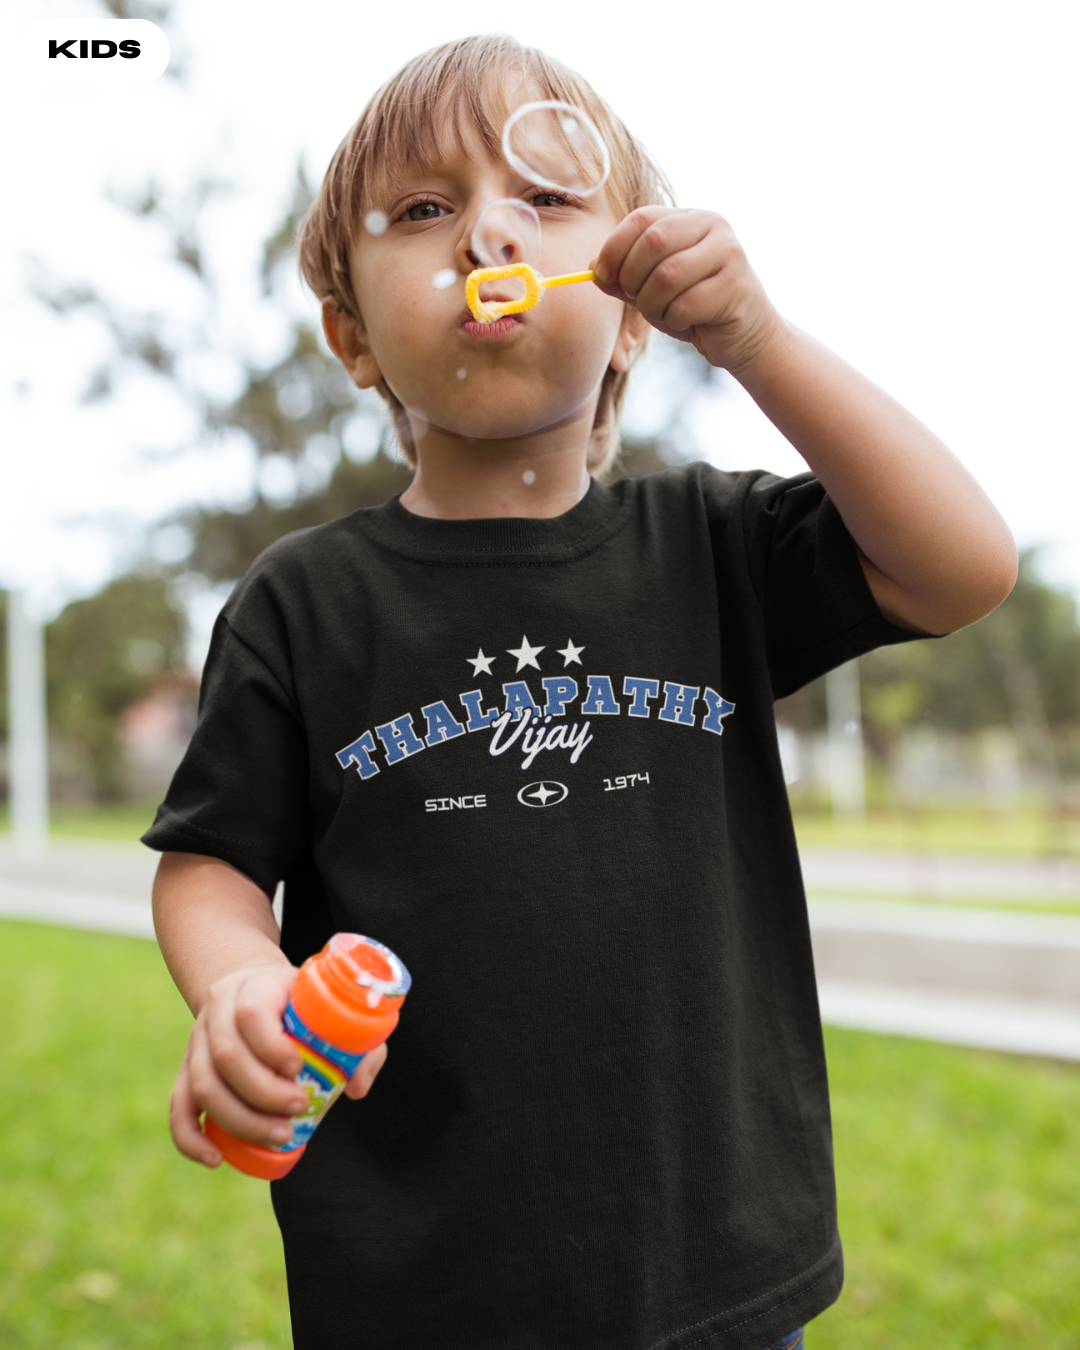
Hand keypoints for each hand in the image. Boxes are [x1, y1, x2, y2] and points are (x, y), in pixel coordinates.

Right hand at [170, 960, 390, 1166]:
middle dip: (263, 1092)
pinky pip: (178, 1106)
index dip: (272, 1046)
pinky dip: (191, 1137)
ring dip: (239, 1118)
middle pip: (226, 1055)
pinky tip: (215, 1159)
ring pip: (202, 1083)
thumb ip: (358, 1043)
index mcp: (255, 986)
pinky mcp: (186, 1069)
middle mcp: (218, 1010)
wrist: (253, 987)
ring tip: (279, 1134)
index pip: (252, 1013)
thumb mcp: (330, 1007)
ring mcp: (197, 1040)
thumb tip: (354, 1087)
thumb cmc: (301, 1004)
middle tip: (298, 1109)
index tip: (299, 1069)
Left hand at [592, 206, 784, 372]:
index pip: (642, 218)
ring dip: (653, 304)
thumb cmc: (695, 309)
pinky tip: (687, 323)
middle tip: (636, 299)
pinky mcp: (736, 286)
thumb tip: (593, 268)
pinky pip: (685, 305)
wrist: (744, 336)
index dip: (614, 247)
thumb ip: (624, 277)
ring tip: (663, 314)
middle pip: (653, 242)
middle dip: (633, 278)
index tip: (601, 275)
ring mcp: (729, 253)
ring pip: (667, 276)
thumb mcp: (652, 290)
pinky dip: (674, 320)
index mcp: (689, 218)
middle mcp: (713, 226)